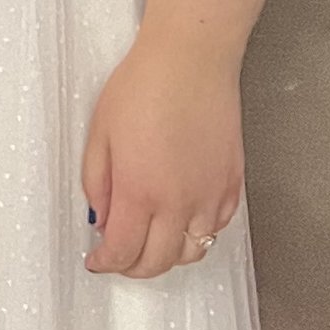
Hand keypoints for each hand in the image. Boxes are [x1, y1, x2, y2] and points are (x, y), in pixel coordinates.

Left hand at [80, 35, 242, 278]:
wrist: (190, 61)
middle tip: (119, 259)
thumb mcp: (100, 133)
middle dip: (134, 268)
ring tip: (150, 243)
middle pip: (160, 262)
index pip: (124, 251)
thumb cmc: (143, 86)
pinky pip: (217, 227)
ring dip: (168, 256)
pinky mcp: (232, 184)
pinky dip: (197, 235)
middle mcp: (180, 202)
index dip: (107, 263)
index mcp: (141, 191)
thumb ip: (98, 183)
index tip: (97, 261)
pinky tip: (182, 221)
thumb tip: (101, 219)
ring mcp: (211, 196)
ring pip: (193, 252)